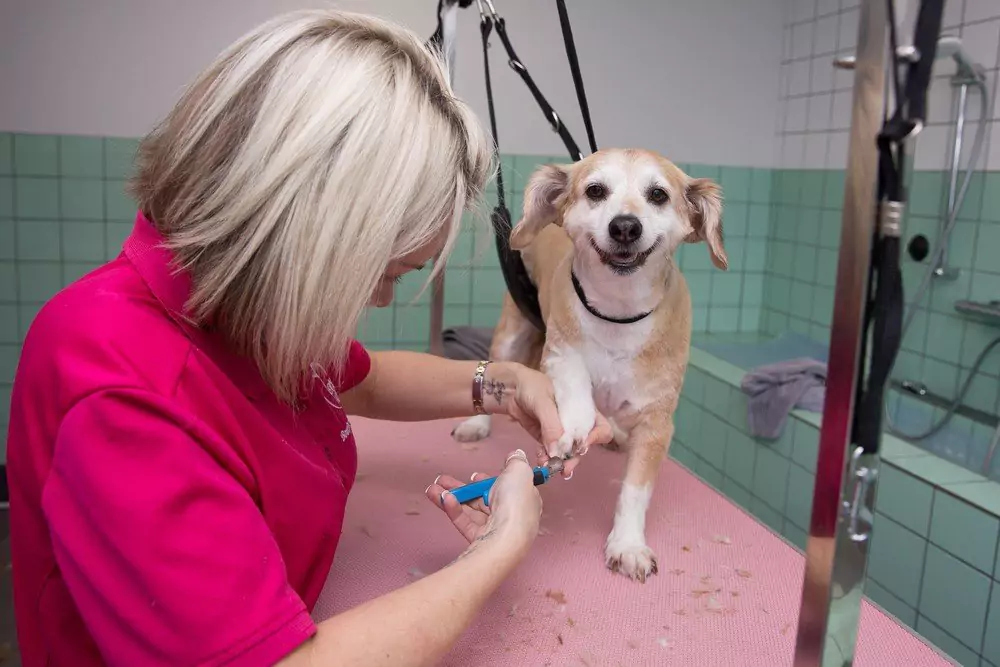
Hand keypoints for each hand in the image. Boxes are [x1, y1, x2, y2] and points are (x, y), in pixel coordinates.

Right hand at [425, 449, 541, 557]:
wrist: (506, 538)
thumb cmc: (516, 504)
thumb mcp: (519, 472)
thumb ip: (516, 460)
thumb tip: (516, 454)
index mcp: (524, 499)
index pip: (506, 488)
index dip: (490, 480)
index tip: (475, 475)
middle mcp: (511, 515)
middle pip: (483, 498)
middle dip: (462, 487)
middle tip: (444, 479)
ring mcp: (495, 529)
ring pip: (470, 510)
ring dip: (451, 496)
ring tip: (433, 488)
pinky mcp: (480, 539)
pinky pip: (464, 522)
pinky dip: (453, 509)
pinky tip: (442, 498)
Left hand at [488, 363, 612, 477]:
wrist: (511, 389)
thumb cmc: (532, 387)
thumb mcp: (543, 402)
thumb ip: (551, 425)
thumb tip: (557, 452)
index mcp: (583, 409)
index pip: (601, 427)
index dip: (596, 438)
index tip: (581, 446)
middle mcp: (576, 423)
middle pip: (584, 445)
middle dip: (575, 458)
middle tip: (564, 469)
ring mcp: (562, 433)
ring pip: (568, 453)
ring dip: (560, 462)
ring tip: (548, 467)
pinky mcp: (548, 439)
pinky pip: (552, 453)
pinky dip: (547, 459)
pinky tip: (540, 460)